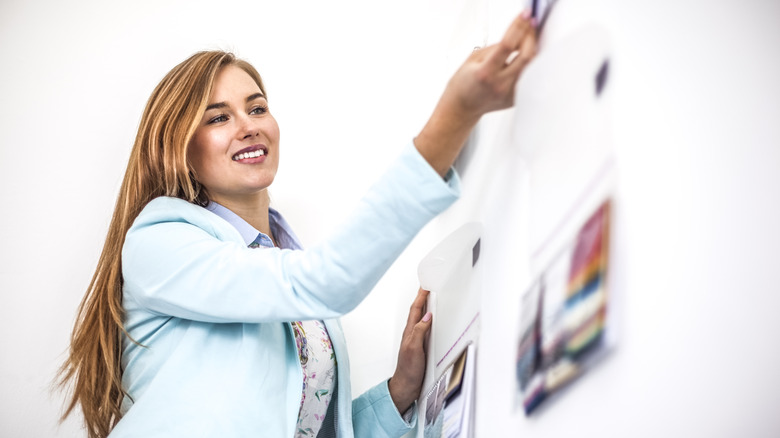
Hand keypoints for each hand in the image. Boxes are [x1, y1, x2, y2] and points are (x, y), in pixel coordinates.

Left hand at [388, 288, 432, 413]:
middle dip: (423, 296)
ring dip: (425, 306)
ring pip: (421, 318)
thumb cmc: (408, 370)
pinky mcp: (422, 346)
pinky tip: (434, 319)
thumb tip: (427, 315)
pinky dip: (429, 319)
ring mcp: (417, 339)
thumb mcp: (414, 349)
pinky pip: (426, 327)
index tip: (426, 284)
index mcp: (410, 331)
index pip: (416, 309)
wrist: (406, 386)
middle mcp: (412, 333)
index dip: (421, 296)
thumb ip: (419, 331)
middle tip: (428, 284)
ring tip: (431, 296)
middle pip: (418, 310)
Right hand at [414, 10, 537, 175]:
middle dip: (530, 36)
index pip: (508, 45)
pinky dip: (526, 64)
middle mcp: (500, 84)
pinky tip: (520, 59)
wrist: (462, 107)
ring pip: (531, 66)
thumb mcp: (473, 59)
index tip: (526, 15)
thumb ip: (495, 48)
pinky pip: (527, 77)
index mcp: (486, 72)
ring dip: (530, 49)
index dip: (519, 26)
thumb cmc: (464, 84)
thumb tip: (516, 36)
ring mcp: (509, 93)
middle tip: (530, 25)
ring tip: (525, 40)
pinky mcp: (515, 98)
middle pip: (527, 55)